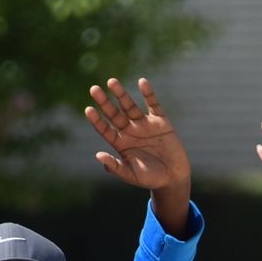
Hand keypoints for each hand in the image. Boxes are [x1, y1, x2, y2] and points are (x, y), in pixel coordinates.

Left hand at [85, 78, 189, 192]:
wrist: (173, 177)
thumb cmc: (150, 178)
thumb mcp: (131, 174)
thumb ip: (115, 167)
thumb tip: (98, 156)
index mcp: (120, 143)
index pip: (105, 129)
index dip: (97, 120)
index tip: (88, 109)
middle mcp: (130, 131)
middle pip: (114, 114)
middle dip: (105, 102)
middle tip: (94, 89)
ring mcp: (145, 125)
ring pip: (130, 106)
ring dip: (121, 94)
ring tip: (111, 82)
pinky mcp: (160, 122)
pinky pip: (153, 104)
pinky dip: (148, 93)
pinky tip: (142, 82)